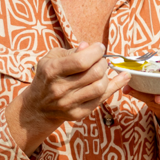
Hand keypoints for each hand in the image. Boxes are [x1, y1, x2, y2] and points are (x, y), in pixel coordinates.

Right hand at [7, 42, 129, 154]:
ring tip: (102, 71)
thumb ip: (71, 51)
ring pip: (100, 87)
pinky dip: (114, 86)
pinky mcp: (77, 114)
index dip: (96, 52)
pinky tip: (123, 77)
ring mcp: (68, 103)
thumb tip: (88, 46)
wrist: (37, 106)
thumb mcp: (52, 58)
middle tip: (101, 60)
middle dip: (103, 62)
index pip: (81, 61)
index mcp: (52, 70)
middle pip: (95, 73)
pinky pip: (102, 99)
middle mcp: (59, 88)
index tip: (99, 47)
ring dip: (106, 75)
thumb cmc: (48, 76)